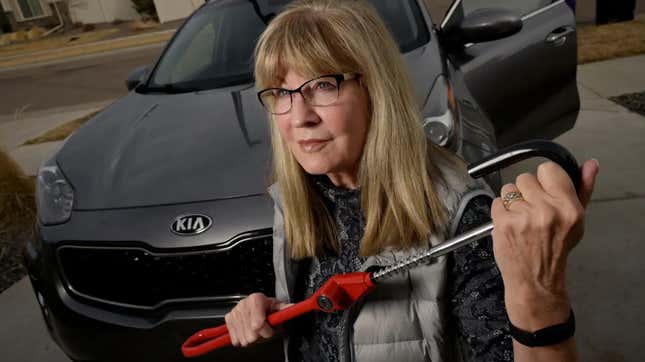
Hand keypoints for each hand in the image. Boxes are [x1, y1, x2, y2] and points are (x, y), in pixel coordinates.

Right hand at [224, 292, 290, 346]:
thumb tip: (293, 307)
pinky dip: (242, 338)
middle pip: (251, 335)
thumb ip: (285, 309)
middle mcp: (243, 304)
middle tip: (263, 330)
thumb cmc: (268, 306)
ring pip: (243, 339)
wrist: (255, 303)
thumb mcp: (278, 307)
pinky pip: (235, 338)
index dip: (267, 331)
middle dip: (260, 336)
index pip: (258, 325)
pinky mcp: (229, 319)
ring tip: (255, 330)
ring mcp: (235, 312)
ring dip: (251, 338)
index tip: (270, 329)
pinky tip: (247, 331)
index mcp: (256, 299)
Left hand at [490, 159, 598, 329]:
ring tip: (522, 218)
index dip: (543, 179)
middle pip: (525, 177)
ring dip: (512, 201)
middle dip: (526, 192)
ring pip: (508, 188)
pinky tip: (511, 225)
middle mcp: (546, 210)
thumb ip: (583, 189)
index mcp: (568, 207)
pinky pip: (496, 202)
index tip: (544, 192)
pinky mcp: (503, 223)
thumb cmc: (556, 249)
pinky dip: (500, 212)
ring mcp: (523, 217)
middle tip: (533, 211)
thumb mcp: (577, 220)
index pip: (548, 169)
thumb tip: (590, 164)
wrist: (536, 281)